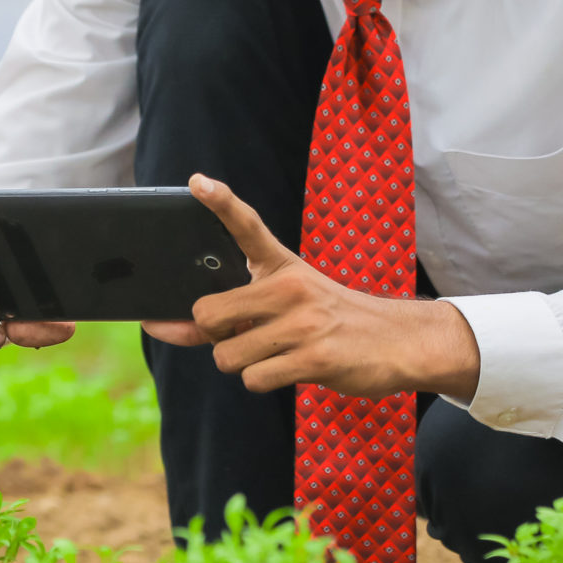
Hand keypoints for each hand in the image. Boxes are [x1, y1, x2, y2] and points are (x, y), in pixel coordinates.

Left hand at [139, 174, 480, 400]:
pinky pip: (254, 379)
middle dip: (215, 336)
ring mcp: (303, 322)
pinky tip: (292, 368)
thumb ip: (230, 311)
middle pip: (208, 315)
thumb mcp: (289, 299)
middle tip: (245, 335)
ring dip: (242, 364)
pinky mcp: (315, 358)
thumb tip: (163, 326)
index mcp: (283, 265)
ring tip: (276, 353)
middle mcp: (290, 287)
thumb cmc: (331, 320)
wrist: (400, 341)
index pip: (246, 225)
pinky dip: (264, 381)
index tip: (197, 182)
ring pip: (227, 356)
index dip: (220, 202)